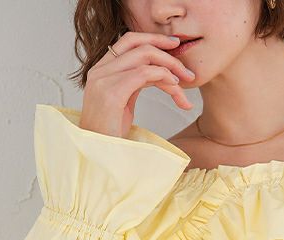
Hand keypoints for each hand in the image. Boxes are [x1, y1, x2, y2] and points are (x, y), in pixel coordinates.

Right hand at [79, 31, 194, 138]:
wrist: (96, 156)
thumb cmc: (110, 135)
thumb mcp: (124, 103)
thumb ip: (135, 84)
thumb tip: (159, 75)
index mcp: (101, 70)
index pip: (128, 41)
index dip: (153, 39)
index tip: (174, 46)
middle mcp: (99, 70)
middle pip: (137, 43)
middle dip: (166, 48)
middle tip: (186, 66)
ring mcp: (103, 80)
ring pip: (144, 56)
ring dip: (170, 66)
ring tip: (186, 82)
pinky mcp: (111, 93)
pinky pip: (144, 74)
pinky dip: (164, 77)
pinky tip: (175, 88)